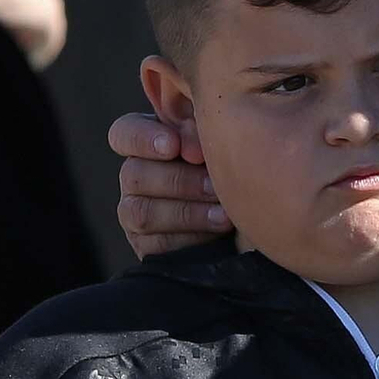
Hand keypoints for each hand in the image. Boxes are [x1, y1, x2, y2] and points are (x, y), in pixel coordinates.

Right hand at [110, 112, 229, 257]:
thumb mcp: (221, 143)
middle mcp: (135, 176)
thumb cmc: (236, 166)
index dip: (143, 139)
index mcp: (148, 143)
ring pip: (141, 213)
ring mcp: (135, 213)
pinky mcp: (146, 246)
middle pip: (134, 174)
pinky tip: (215, 233)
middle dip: (179, 180)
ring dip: (187, 213)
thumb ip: (203, 132)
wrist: (254, 214)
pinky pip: (155, 245)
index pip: (124, 133)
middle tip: (214, 183)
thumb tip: (194, 141)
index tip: (174, 146)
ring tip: (224, 214)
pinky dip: (189, 239)